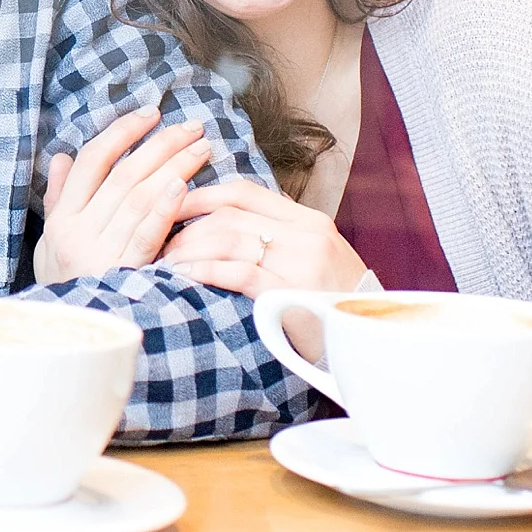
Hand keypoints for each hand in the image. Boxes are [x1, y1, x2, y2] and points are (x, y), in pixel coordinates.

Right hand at [36, 107, 214, 281]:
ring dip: (173, 168)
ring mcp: (100, 253)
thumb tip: (61, 156)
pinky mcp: (125, 274)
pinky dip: (163, 208)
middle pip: (123, 175)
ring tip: (202, 148)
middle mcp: (78, 232)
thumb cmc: (65, 285)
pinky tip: (184, 187)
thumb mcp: (50, 243)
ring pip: (138, 198)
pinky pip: (146, 236)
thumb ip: (59, 197)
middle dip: (160, 145)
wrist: (72, 337)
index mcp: (62, 219)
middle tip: (192, 126)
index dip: (122, 132)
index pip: (92, 161)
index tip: (151, 114)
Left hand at [160, 180, 367, 297]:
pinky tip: (185, 275)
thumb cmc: (332, 301)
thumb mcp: (313, 257)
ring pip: (230, 239)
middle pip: (230, 215)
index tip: (170, 205)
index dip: (200, 195)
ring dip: (190, 249)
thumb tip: (224, 223)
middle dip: (187, 227)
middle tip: (160, 243)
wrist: (370, 339)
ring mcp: (302, 263)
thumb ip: (278, 236)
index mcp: (309, 220)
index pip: (243, 191)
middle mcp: (307, 234)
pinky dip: (205, 270)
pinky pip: (239, 272)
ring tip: (167, 262)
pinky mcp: (293, 293)